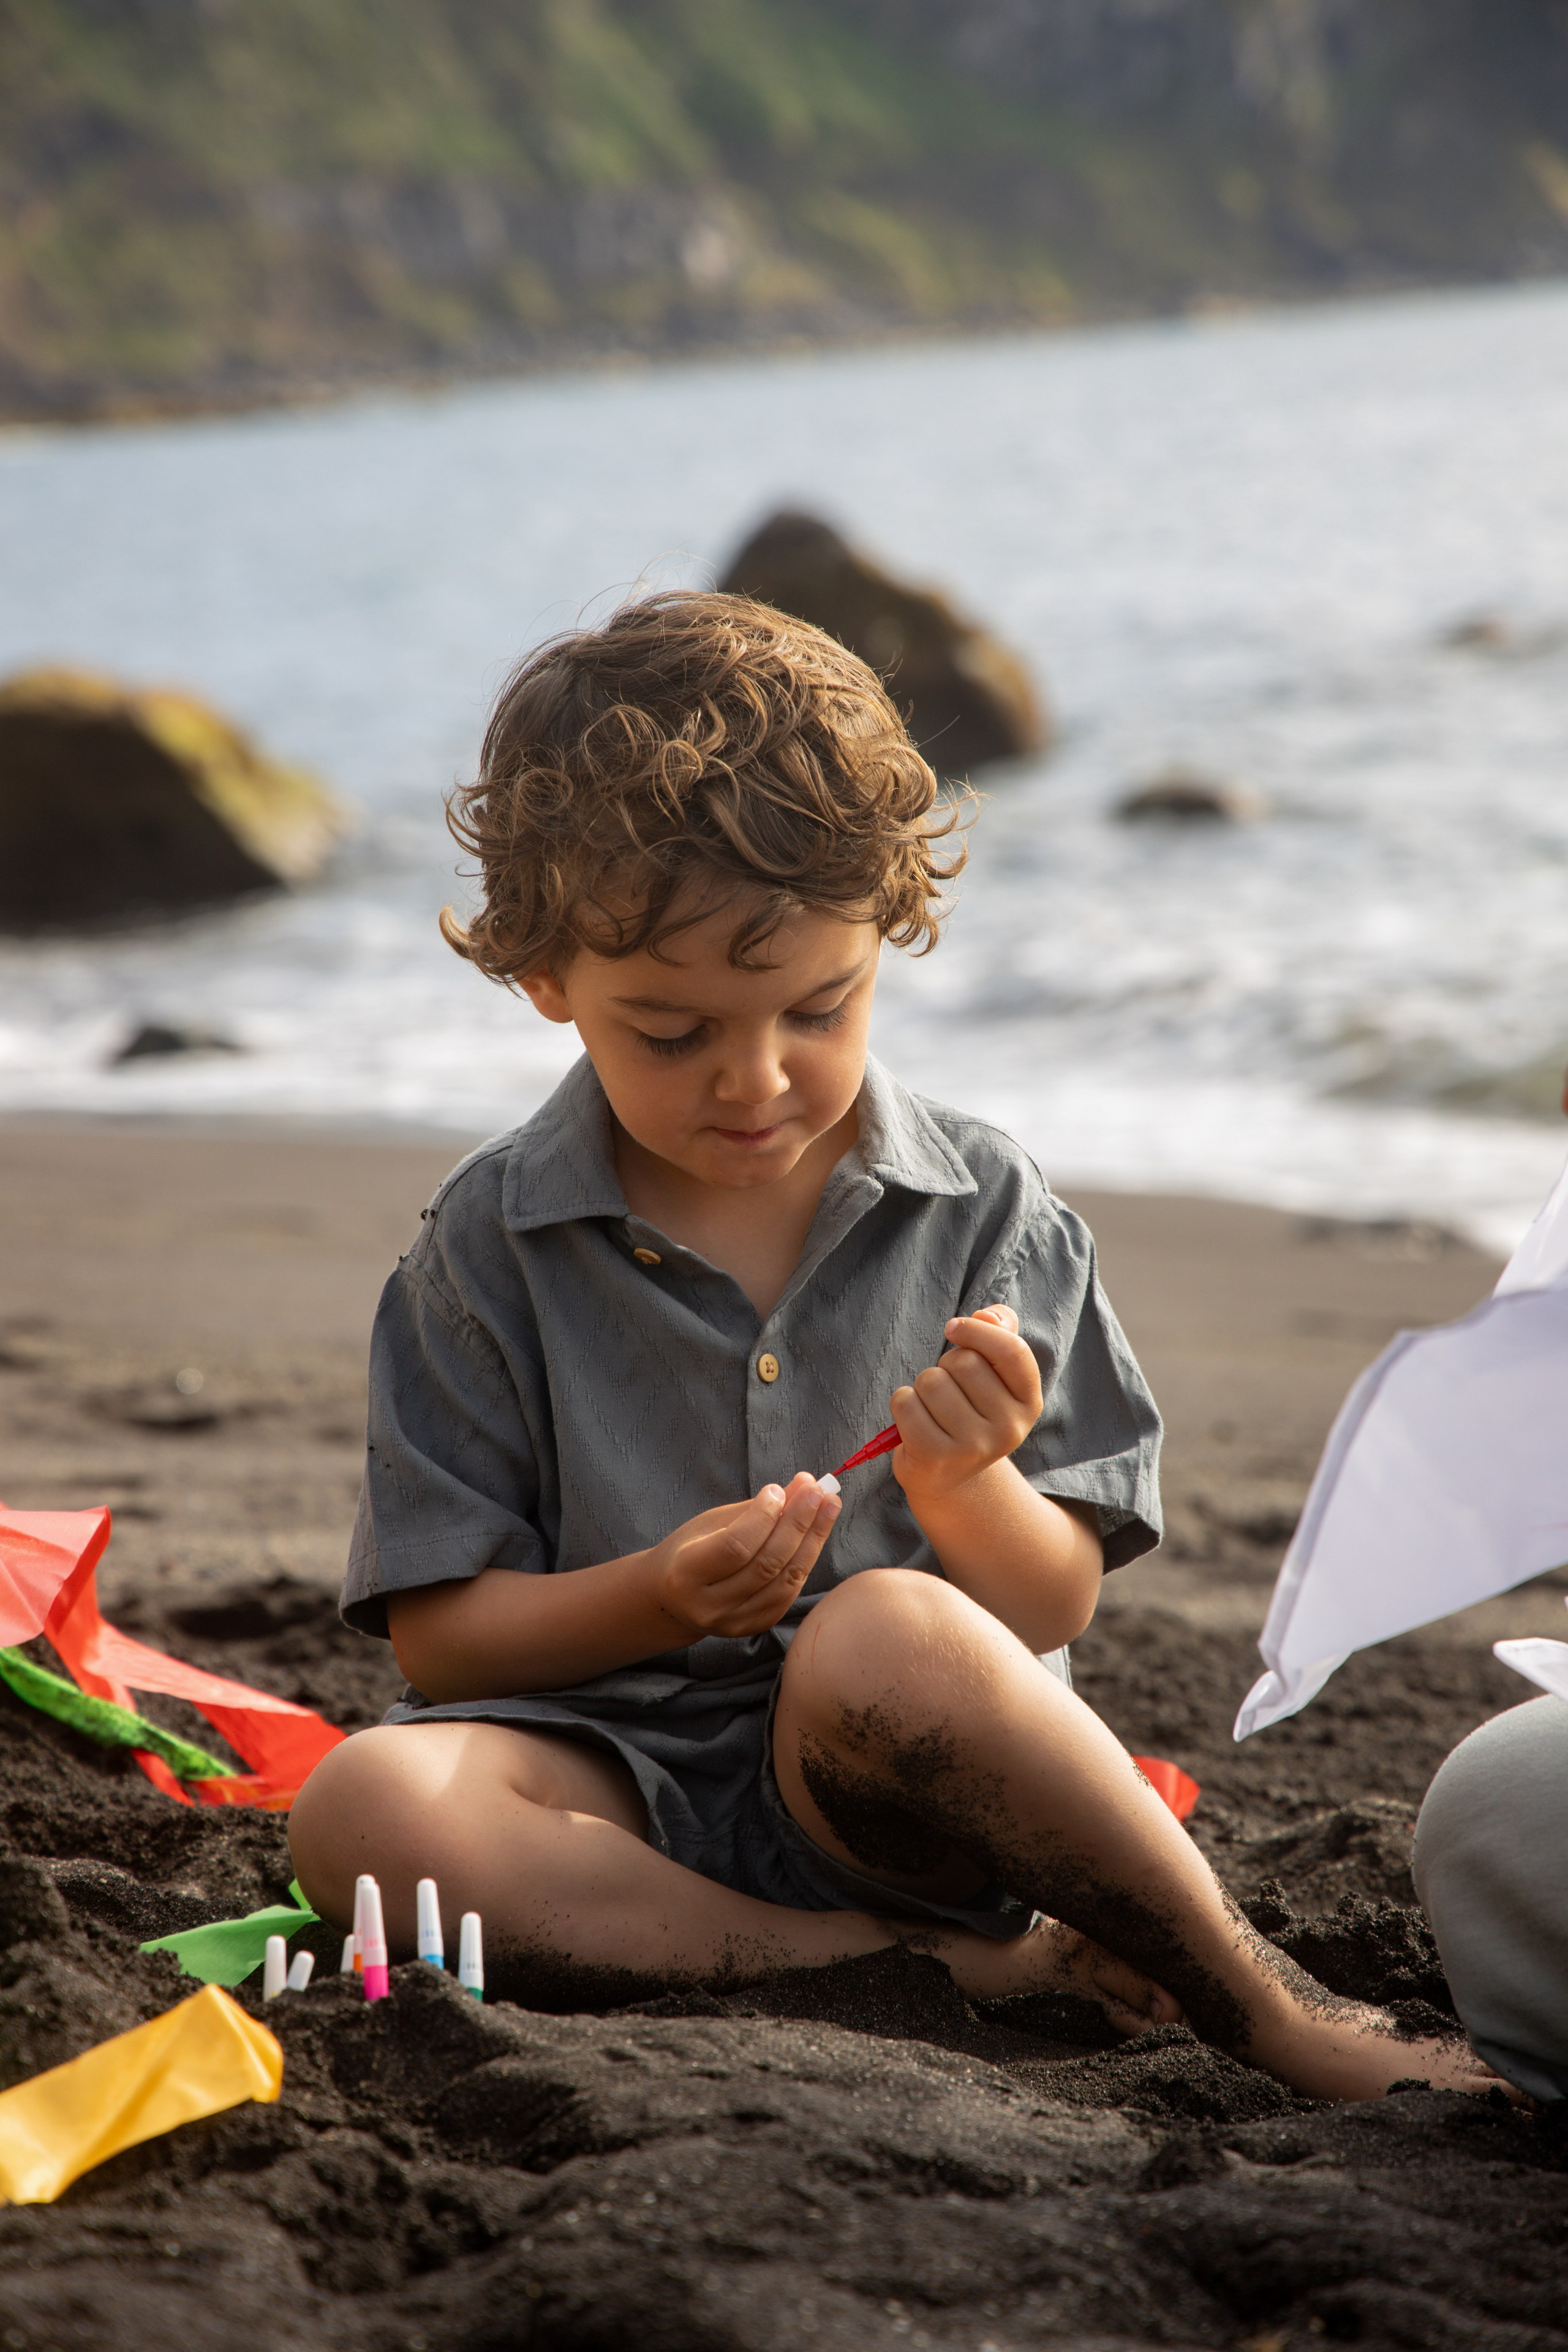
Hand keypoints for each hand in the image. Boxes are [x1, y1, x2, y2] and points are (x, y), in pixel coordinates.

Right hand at [650, 1473, 840, 1639]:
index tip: (778, 1489)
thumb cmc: (690, 1550)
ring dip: (812, 1539)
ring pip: (785, 1581)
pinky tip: (816, 1534)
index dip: (762, 1517)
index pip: (735, 1546)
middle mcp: (709, 1606)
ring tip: (828, 1506)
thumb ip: (756, 1508)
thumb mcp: (712, 1523)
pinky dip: (806, 1560)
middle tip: (817, 1491)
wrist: (673, 1598)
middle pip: (766, 1564)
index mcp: (686, 1574)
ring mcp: (733, 1622)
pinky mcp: (754, 1628)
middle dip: (797, 1523)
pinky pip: (789, 1593)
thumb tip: (803, 1484)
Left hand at [891, 1302, 1042, 1503]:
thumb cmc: (968, 1410)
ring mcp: (973, 1448)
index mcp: (1028, 1403)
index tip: (953, 1328)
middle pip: (964, 1362)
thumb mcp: (993, 1374)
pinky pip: (906, 1403)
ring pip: (932, 1381)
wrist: (946, 1475)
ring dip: (921, 1386)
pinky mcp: (936, 1458)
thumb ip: (999, 1332)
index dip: (979, 1330)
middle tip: (948, 1390)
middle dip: (945, 1364)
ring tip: (932, 1409)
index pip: (1013, 1351)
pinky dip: (901, 1403)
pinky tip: (912, 1421)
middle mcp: (1009, 1429)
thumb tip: (986, 1314)